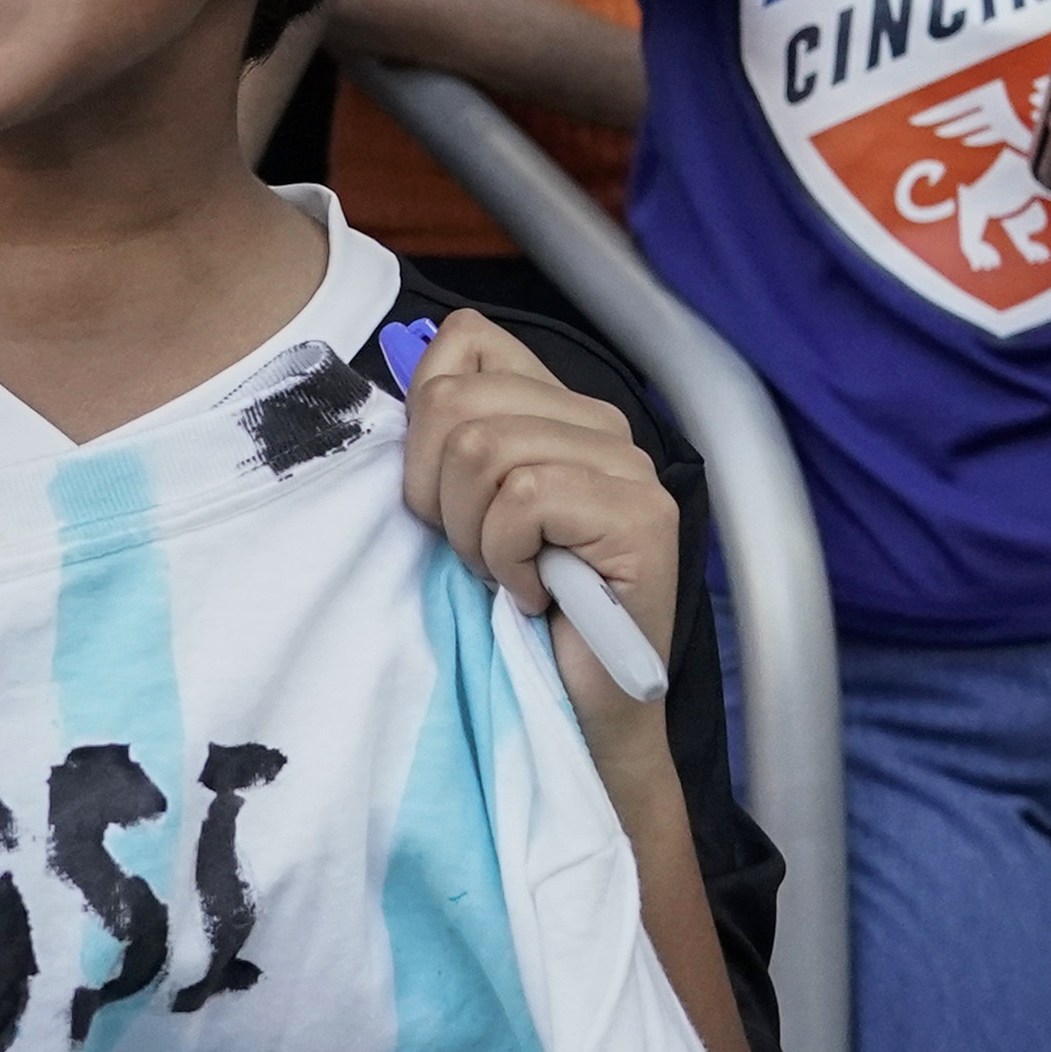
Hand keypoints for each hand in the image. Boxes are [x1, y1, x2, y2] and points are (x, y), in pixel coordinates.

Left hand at [398, 314, 682, 724]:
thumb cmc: (520, 613)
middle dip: (437, 493)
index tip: (440, 496)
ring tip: (506, 575)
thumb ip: (449, 444)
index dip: (423, 419)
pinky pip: (524, 500)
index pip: (467, 341)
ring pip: (485, 449)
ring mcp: (628, 468)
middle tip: (474, 553)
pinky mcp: (640, 516)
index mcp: (558, 408)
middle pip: (458, 401)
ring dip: (474, 535)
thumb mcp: (465, 511)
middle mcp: (602, 424)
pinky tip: (535, 593)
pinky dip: (508, 559)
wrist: (580, 710)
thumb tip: (409, 395)